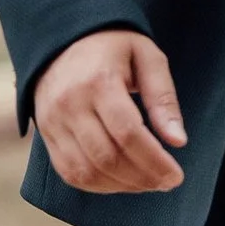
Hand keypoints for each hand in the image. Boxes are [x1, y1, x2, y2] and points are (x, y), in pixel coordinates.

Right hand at [32, 27, 187, 193]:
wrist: (63, 39)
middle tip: (167, 182)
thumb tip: (178, 141)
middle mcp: (70, 104)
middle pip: (107, 156)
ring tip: (148, 183)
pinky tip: (121, 182)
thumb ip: (163, 98)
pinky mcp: (45, 134)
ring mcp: (53, 121)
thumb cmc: (114, 47)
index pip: (127, 133)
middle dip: (142, 177)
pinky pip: (69, 172)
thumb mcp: (148, 58)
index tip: (176, 176)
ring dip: (121, 186)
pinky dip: (97, 185)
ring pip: (86, 170)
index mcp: (98, 81)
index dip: (154, 161)